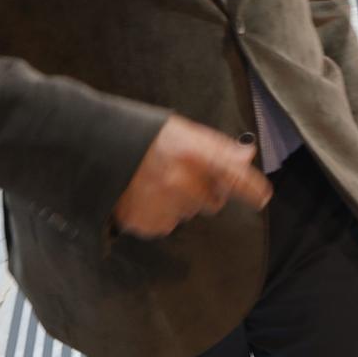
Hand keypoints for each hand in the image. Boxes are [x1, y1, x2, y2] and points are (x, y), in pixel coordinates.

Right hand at [113, 115, 271, 238]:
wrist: (94, 148)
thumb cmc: (144, 137)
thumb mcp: (182, 131)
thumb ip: (218, 146)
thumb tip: (246, 156)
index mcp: (193, 154)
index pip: (235, 176)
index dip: (252, 188)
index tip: (263, 196)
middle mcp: (182, 182)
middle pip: (213, 202)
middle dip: (206, 192)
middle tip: (185, 176)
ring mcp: (163, 205)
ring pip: (188, 214)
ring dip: (180, 202)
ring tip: (159, 183)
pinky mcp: (146, 222)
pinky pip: (166, 225)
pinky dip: (160, 214)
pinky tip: (146, 196)